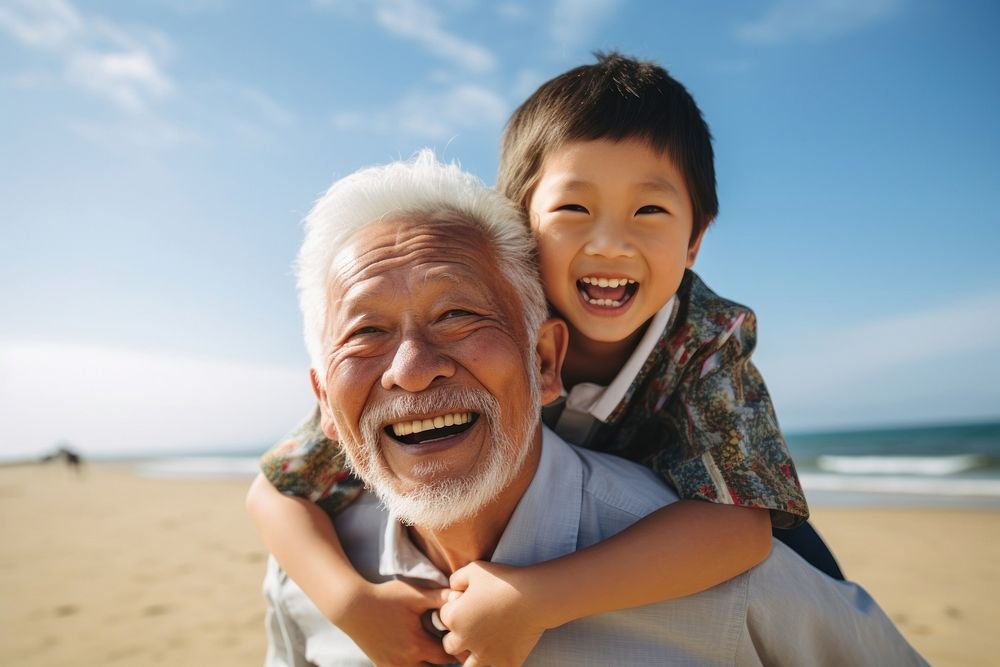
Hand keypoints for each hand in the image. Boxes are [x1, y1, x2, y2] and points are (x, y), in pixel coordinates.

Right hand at [335, 579, 453, 665]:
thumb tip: (461, 595)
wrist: (352, 606)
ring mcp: (392, 666)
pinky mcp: (382, 666)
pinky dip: (412, 665)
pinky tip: (415, 653)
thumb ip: (439, 597)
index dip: (455, 648)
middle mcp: (406, 661)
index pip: (447, 656)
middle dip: (442, 658)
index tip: (459, 638)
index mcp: (417, 645)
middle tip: (448, 644)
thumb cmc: (385, 597)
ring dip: (427, 663)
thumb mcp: (414, 594)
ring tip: (431, 648)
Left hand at [439, 561, 546, 666]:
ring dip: (473, 657)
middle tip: (474, 625)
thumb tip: (453, 588)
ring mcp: (486, 654)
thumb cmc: (503, 580)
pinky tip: (507, 651)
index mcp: (454, 619)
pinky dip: (501, 662)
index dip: (455, 609)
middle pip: (450, 646)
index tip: (468, 602)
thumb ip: (456, 578)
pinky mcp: (506, 661)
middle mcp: (465, 640)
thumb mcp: (474, 569)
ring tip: (485, 646)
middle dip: (458, 637)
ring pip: (469, 666)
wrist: (534, 596)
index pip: (443, 617)